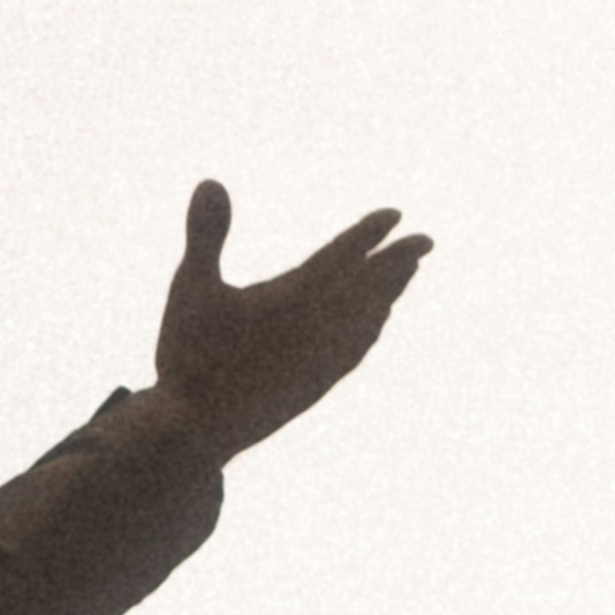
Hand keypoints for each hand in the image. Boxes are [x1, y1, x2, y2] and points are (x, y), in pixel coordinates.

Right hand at [152, 184, 426, 455]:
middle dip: (399, 261)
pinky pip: (358, 350)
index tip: (395, 215)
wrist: (195, 433)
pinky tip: (374, 327)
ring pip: (370, 319)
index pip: (345, 255)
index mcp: (295, 298)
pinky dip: (373, 329)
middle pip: (372, 286)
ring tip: (406, 275)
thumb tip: (210, 180)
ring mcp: (324, 361)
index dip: (371, 232)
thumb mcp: (190, 287)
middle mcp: (320, 329)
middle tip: (426, 242)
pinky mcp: (318, 387)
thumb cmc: (188, 357)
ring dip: (391, 293)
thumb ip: (206, 234)